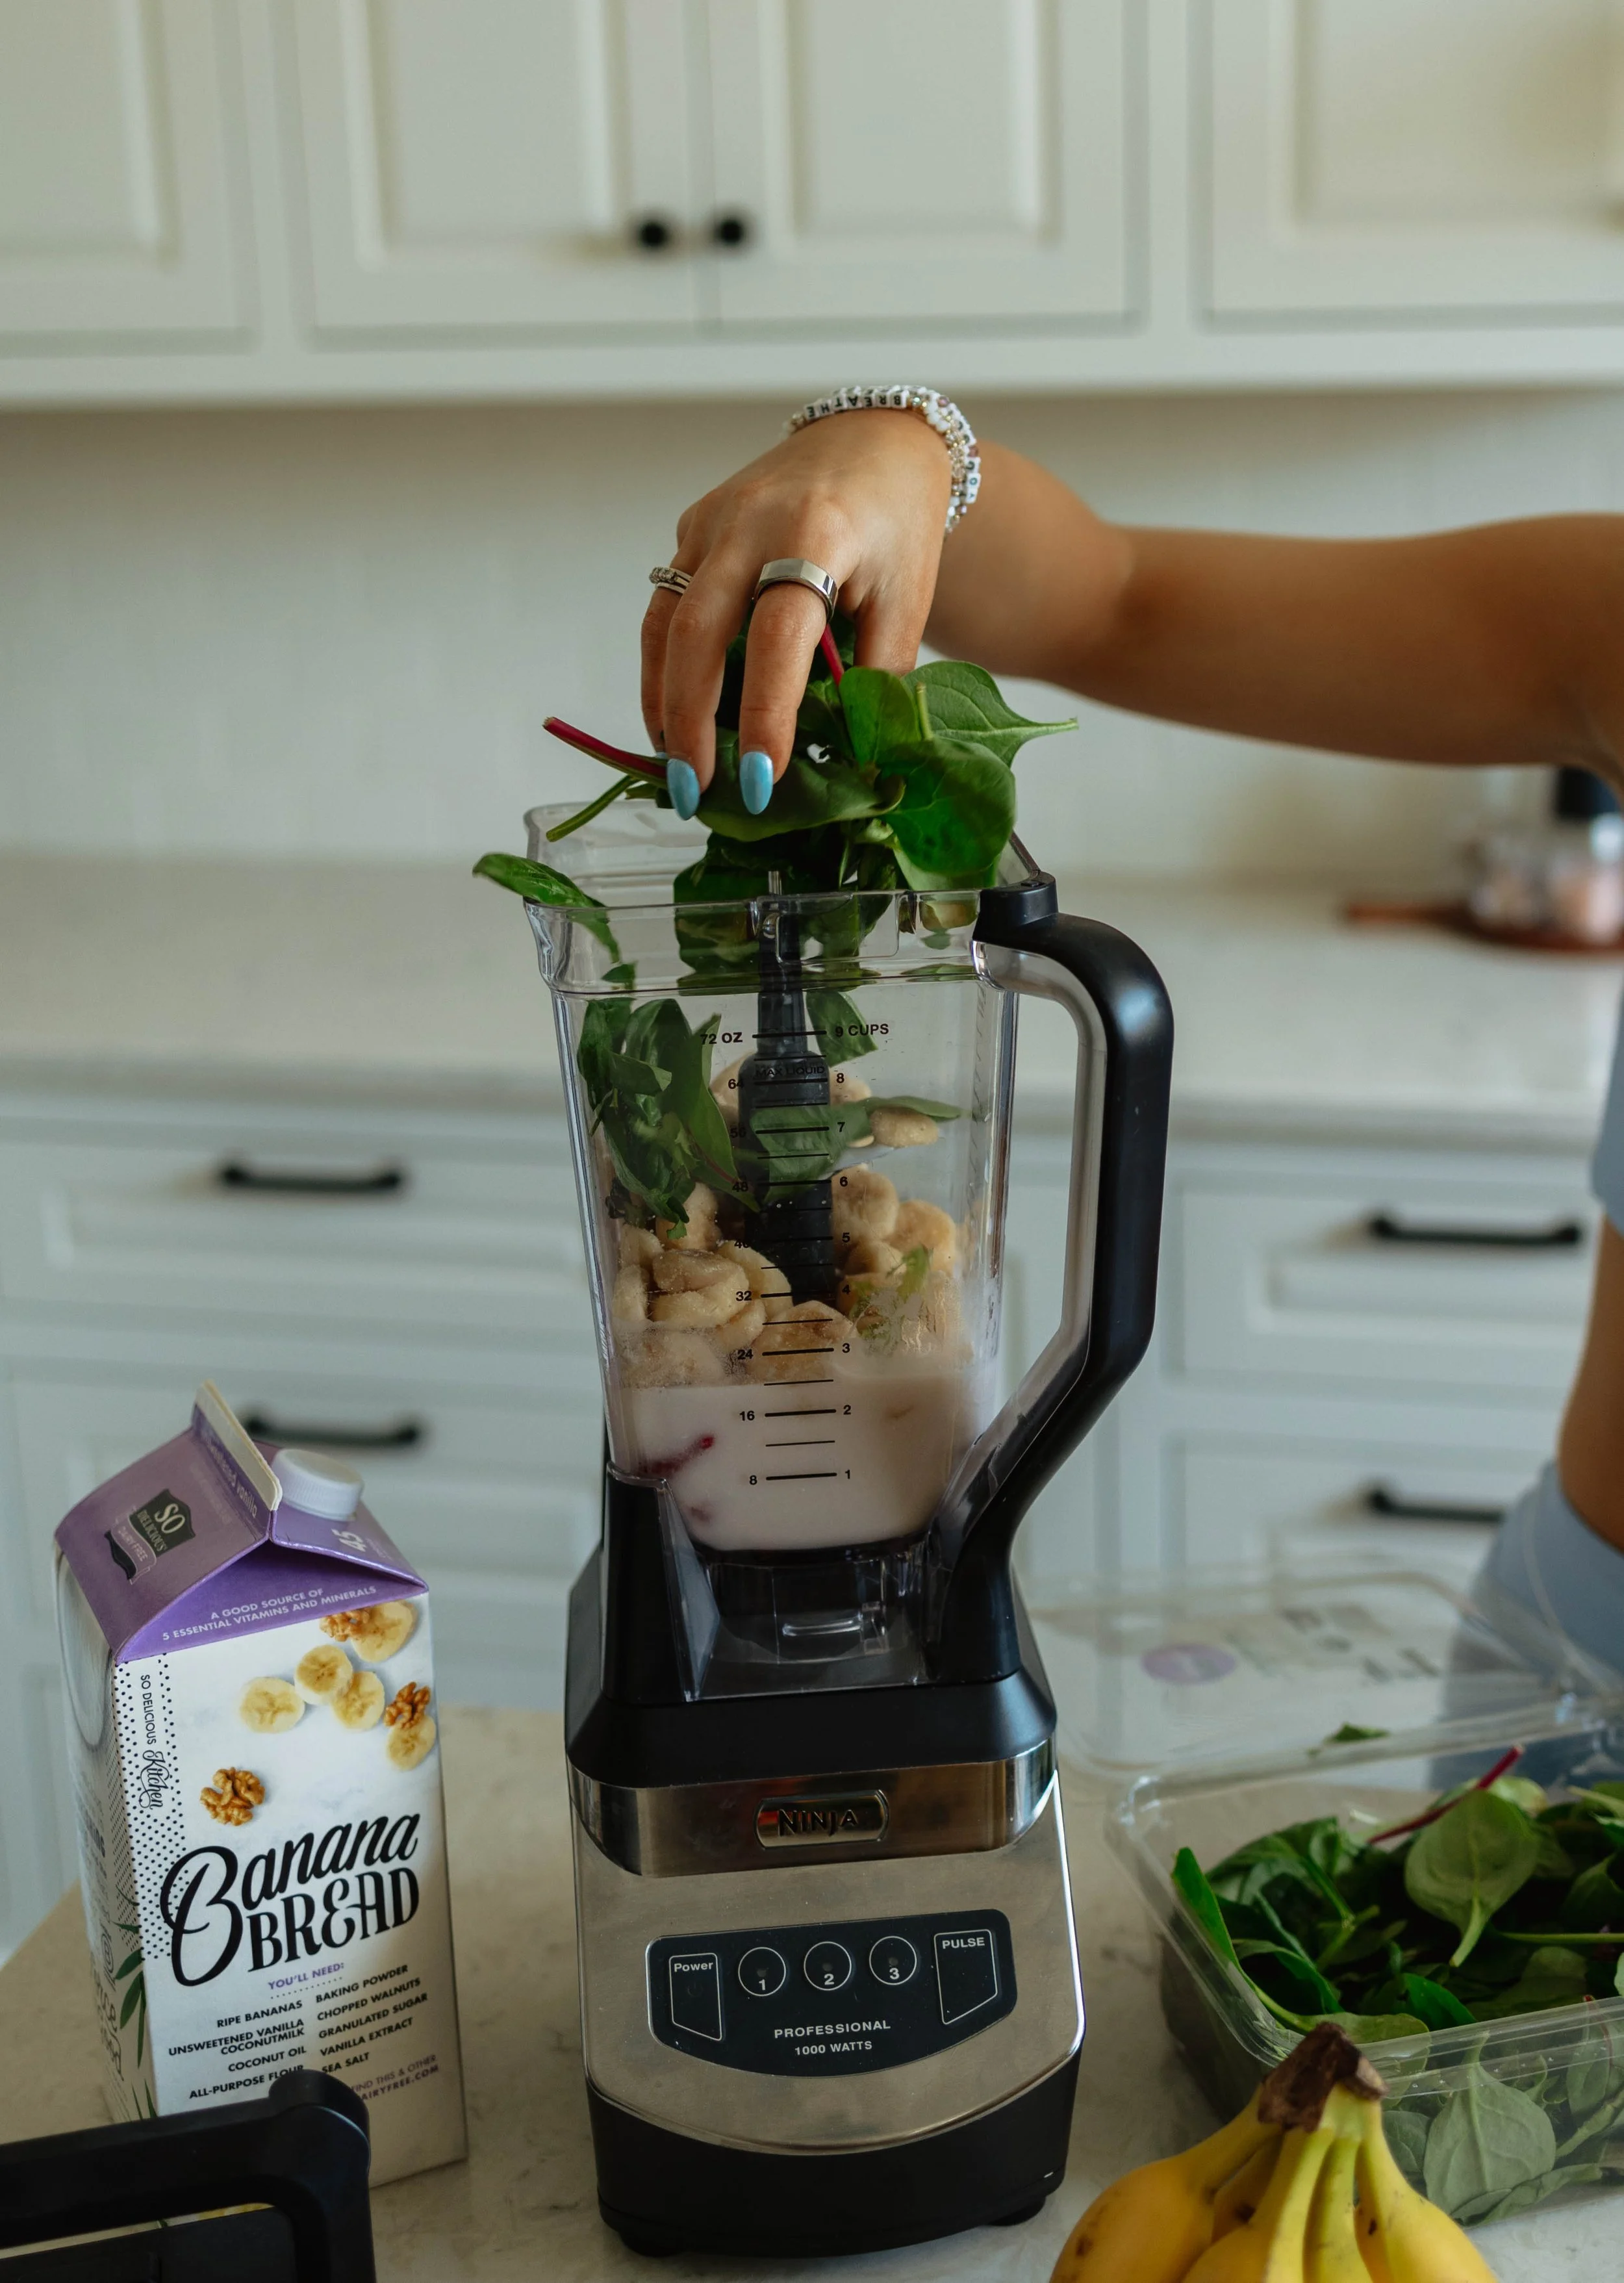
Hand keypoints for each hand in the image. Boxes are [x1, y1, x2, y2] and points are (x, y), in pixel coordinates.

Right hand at [642, 409, 951, 807]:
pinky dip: (665, 666)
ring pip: (664, 621)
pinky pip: (666, 605)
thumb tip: (846, 762)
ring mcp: (712, 521)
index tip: (762, 780)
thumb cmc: (897, 526)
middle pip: (696, 630)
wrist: (876, 443)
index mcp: (818, 534)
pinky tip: (677, 714)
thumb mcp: (906, 602)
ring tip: (674, 764)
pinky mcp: (693, 526)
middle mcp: (751, 521)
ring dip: (662, 700)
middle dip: (689, 720)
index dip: (765, 714)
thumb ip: (877, 679)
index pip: (778, 638)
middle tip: (691, 790)